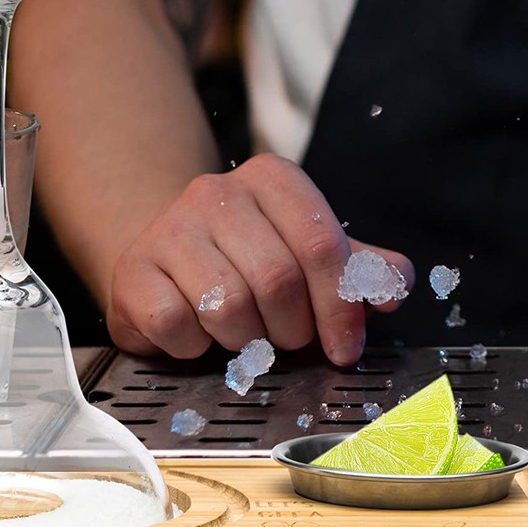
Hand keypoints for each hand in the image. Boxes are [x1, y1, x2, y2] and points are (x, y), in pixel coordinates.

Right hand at [105, 152, 414, 366]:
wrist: (167, 256)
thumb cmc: (250, 258)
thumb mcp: (310, 254)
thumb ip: (361, 268)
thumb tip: (393, 287)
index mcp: (273, 179)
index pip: (321, 243)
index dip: (341, 306)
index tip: (345, 347)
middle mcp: (218, 192)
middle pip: (277, 279)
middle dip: (293, 329)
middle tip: (288, 340)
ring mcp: (170, 227)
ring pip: (227, 306)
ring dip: (245, 341)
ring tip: (244, 335)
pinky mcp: (134, 269)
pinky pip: (176, 325)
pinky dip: (194, 347)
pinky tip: (198, 334)